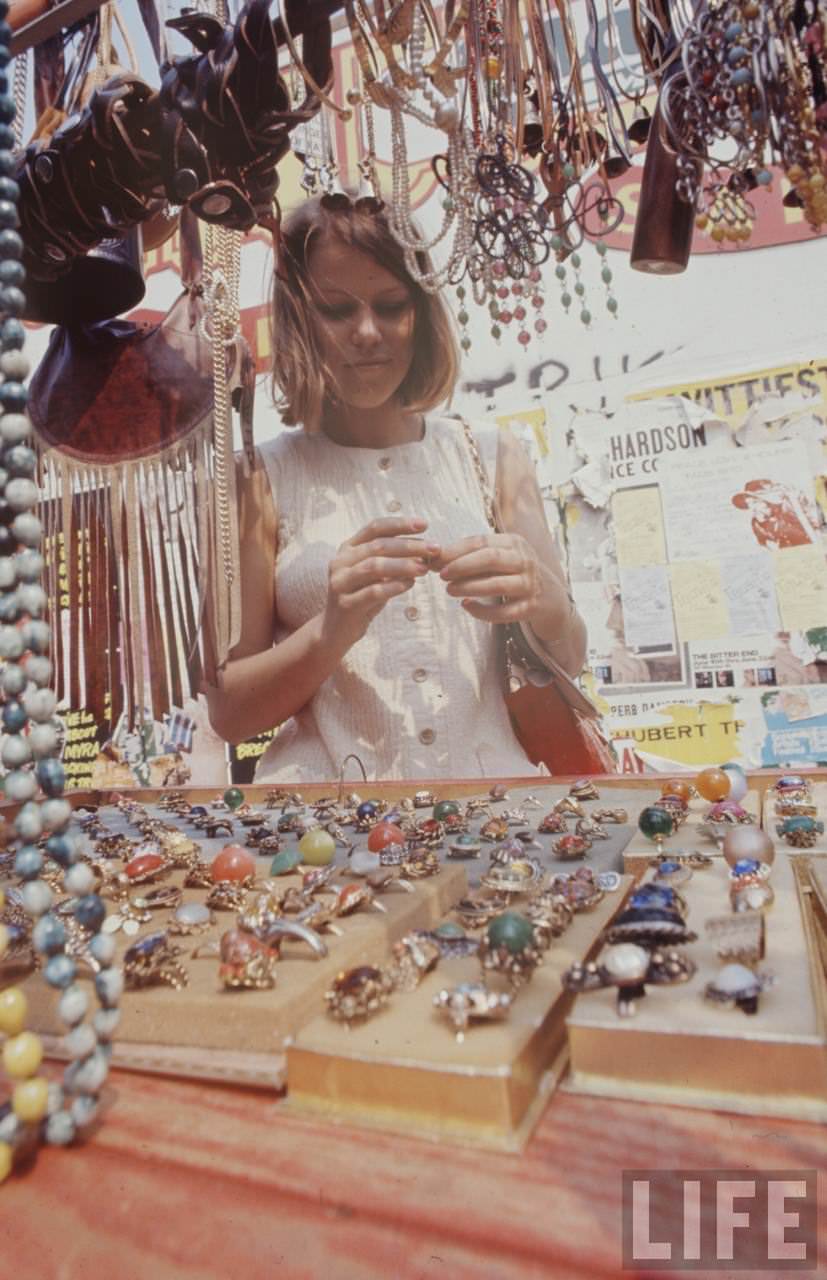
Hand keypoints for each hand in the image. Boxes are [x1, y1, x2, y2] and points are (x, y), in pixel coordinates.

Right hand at [323, 517, 439, 644]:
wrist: (337, 630)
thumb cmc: (362, 597)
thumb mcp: (375, 575)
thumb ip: (393, 560)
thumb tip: (425, 549)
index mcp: (348, 548)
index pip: (375, 528)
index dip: (400, 524)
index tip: (425, 525)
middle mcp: (341, 562)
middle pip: (378, 546)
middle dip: (409, 546)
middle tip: (434, 549)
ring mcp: (340, 583)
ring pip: (374, 567)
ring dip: (403, 565)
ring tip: (424, 568)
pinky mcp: (345, 604)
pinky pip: (372, 592)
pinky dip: (393, 586)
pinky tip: (410, 584)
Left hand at [437, 531, 544, 623]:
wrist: (551, 598)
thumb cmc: (515, 575)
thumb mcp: (501, 558)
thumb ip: (473, 557)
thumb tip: (435, 558)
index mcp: (514, 543)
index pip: (481, 541)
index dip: (456, 550)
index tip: (435, 559)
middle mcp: (525, 560)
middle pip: (491, 558)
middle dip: (462, 566)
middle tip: (441, 575)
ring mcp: (530, 584)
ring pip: (497, 585)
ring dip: (469, 587)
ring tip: (449, 590)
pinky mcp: (531, 607)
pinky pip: (504, 612)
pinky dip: (483, 611)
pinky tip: (466, 606)